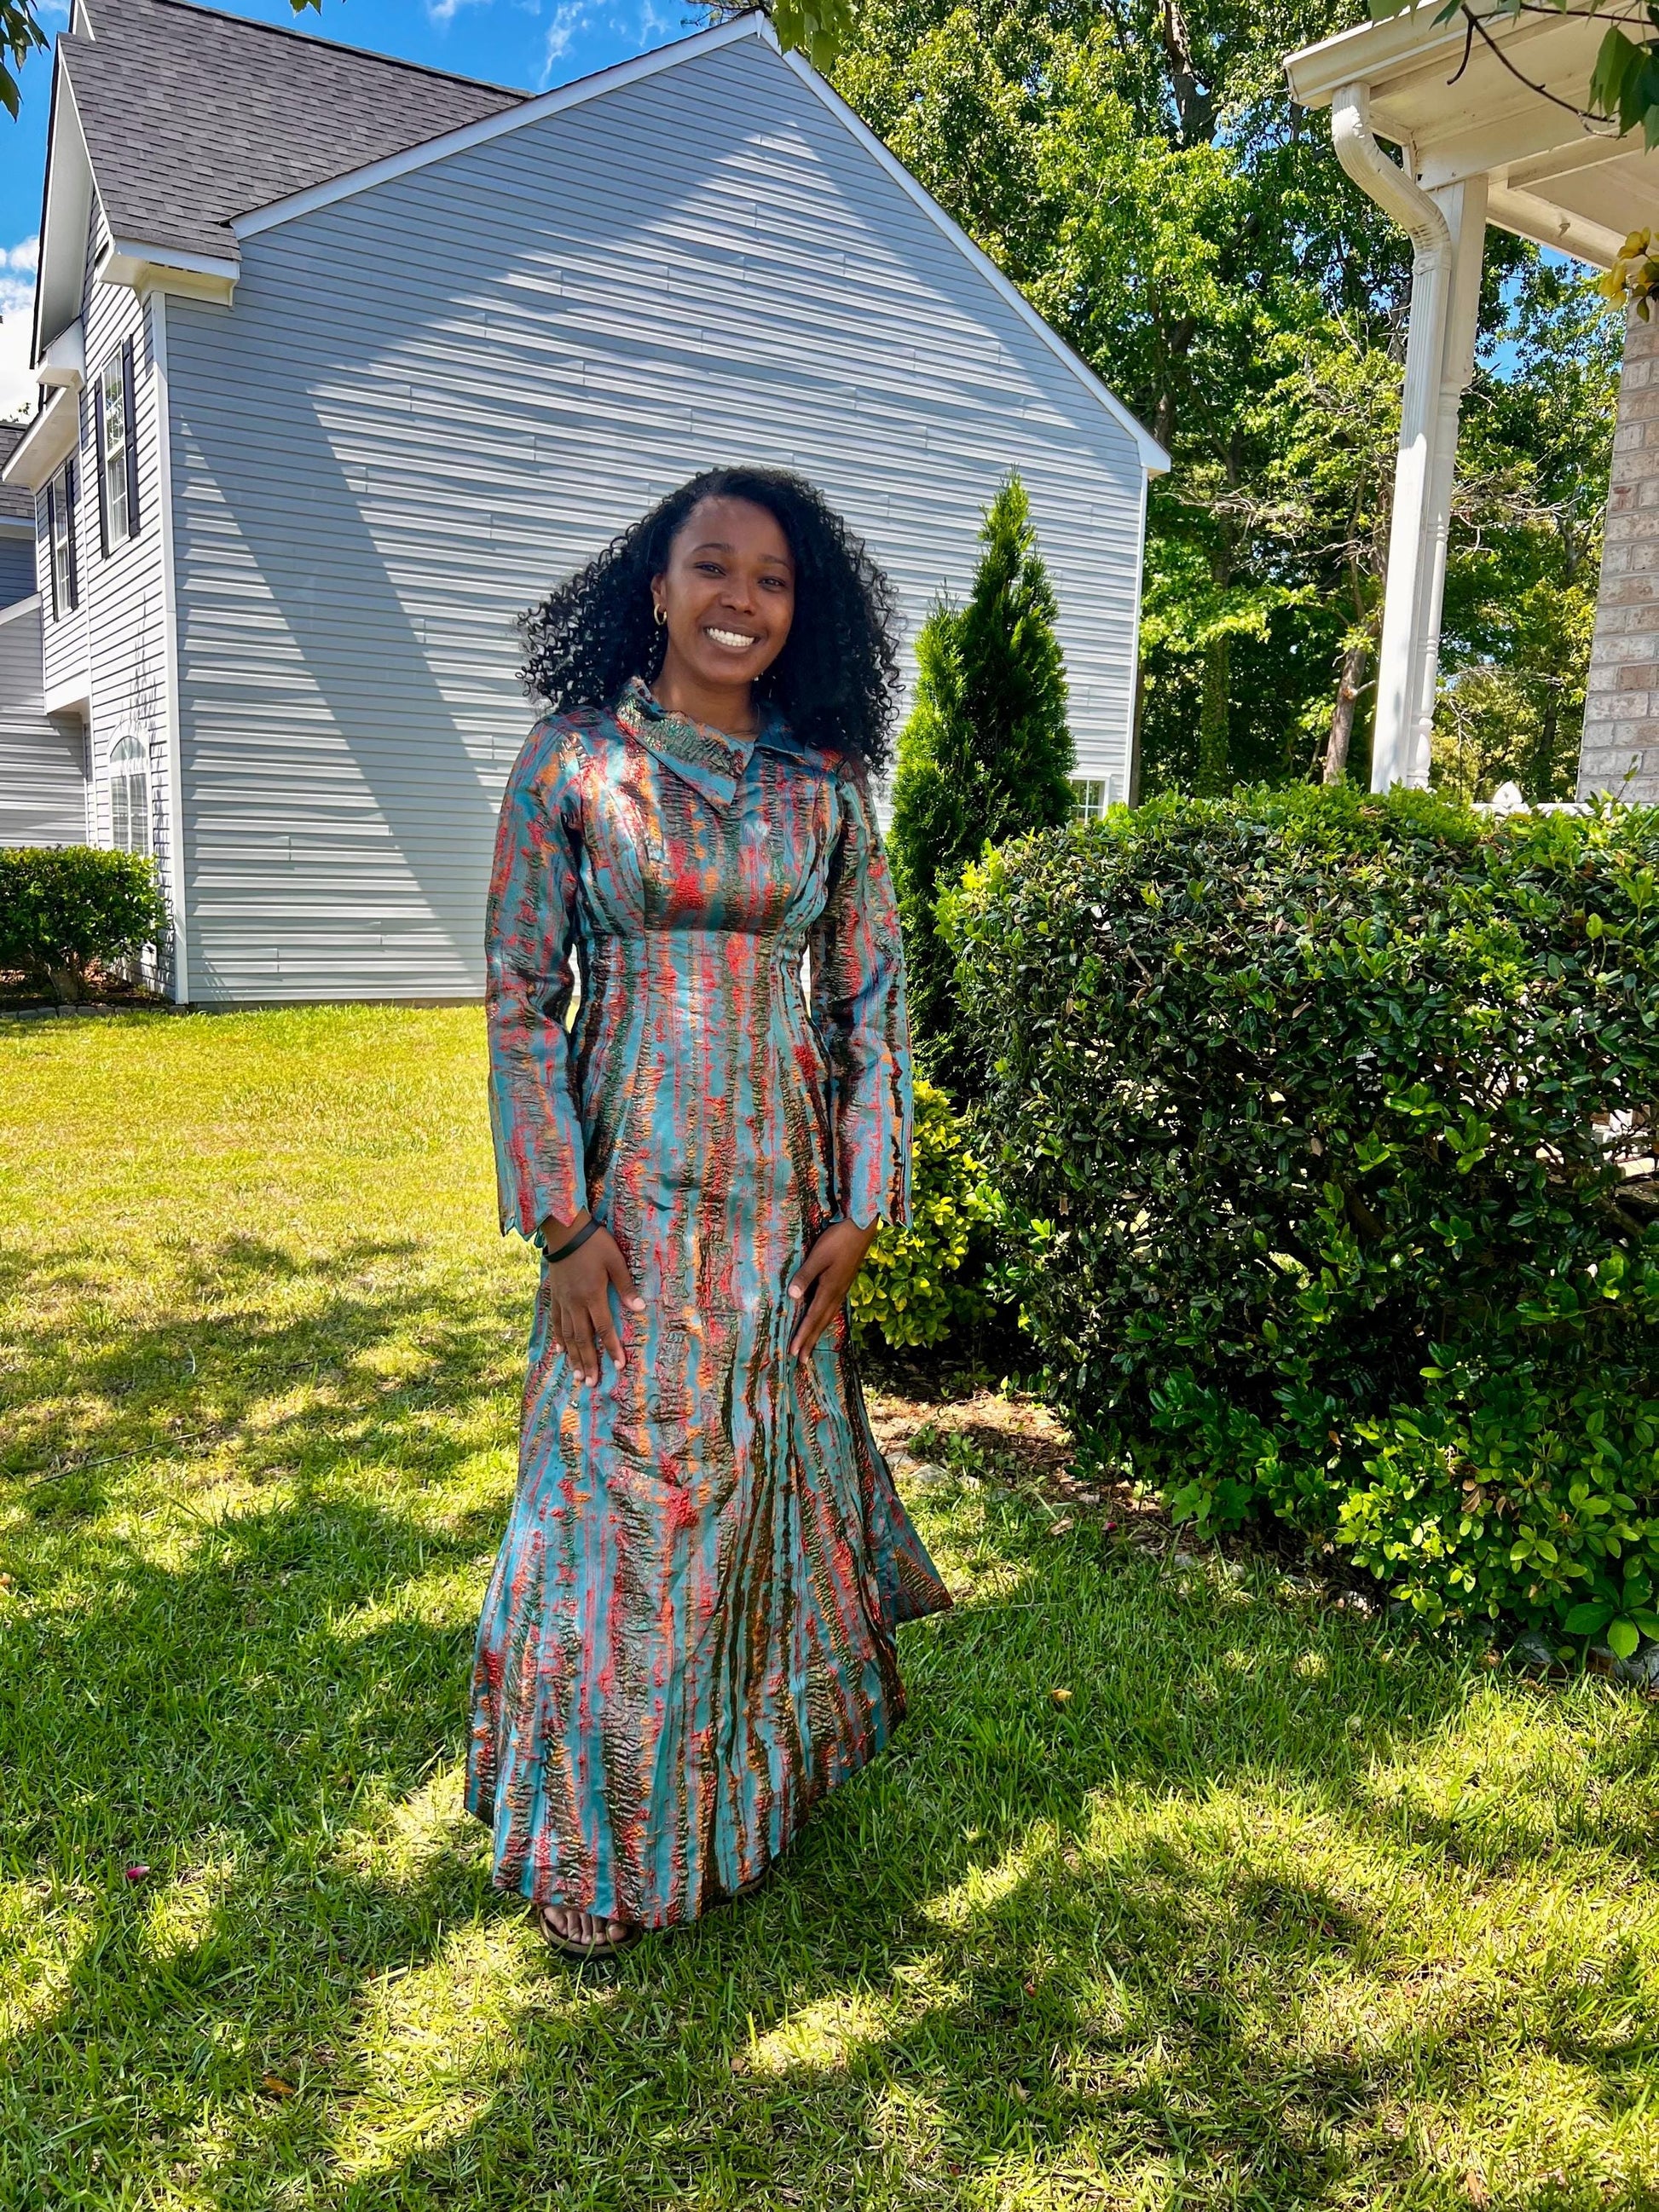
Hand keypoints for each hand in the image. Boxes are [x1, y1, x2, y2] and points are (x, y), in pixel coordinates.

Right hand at [540, 1210, 645, 1385]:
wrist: (565, 1231)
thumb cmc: (594, 1243)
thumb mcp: (615, 1261)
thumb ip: (625, 1286)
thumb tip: (638, 1308)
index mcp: (593, 1296)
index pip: (604, 1329)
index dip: (612, 1348)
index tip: (619, 1366)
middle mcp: (576, 1303)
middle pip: (583, 1339)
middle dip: (589, 1362)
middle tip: (591, 1383)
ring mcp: (563, 1301)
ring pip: (567, 1335)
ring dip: (573, 1357)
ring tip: (577, 1375)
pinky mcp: (554, 1296)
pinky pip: (556, 1322)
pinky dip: (558, 1338)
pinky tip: (560, 1351)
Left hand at [787, 1218, 878, 1361]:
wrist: (862, 1228)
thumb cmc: (839, 1239)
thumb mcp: (819, 1255)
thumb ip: (805, 1276)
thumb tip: (793, 1296)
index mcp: (830, 1289)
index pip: (813, 1318)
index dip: (803, 1336)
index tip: (794, 1352)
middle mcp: (837, 1293)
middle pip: (821, 1323)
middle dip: (810, 1341)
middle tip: (801, 1360)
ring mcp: (842, 1289)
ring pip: (828, 1317)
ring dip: (817, 1333)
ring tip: (810, 1346)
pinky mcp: (844, 1283)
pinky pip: (832, 1308)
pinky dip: (824, 1320)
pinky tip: (822, 1320)